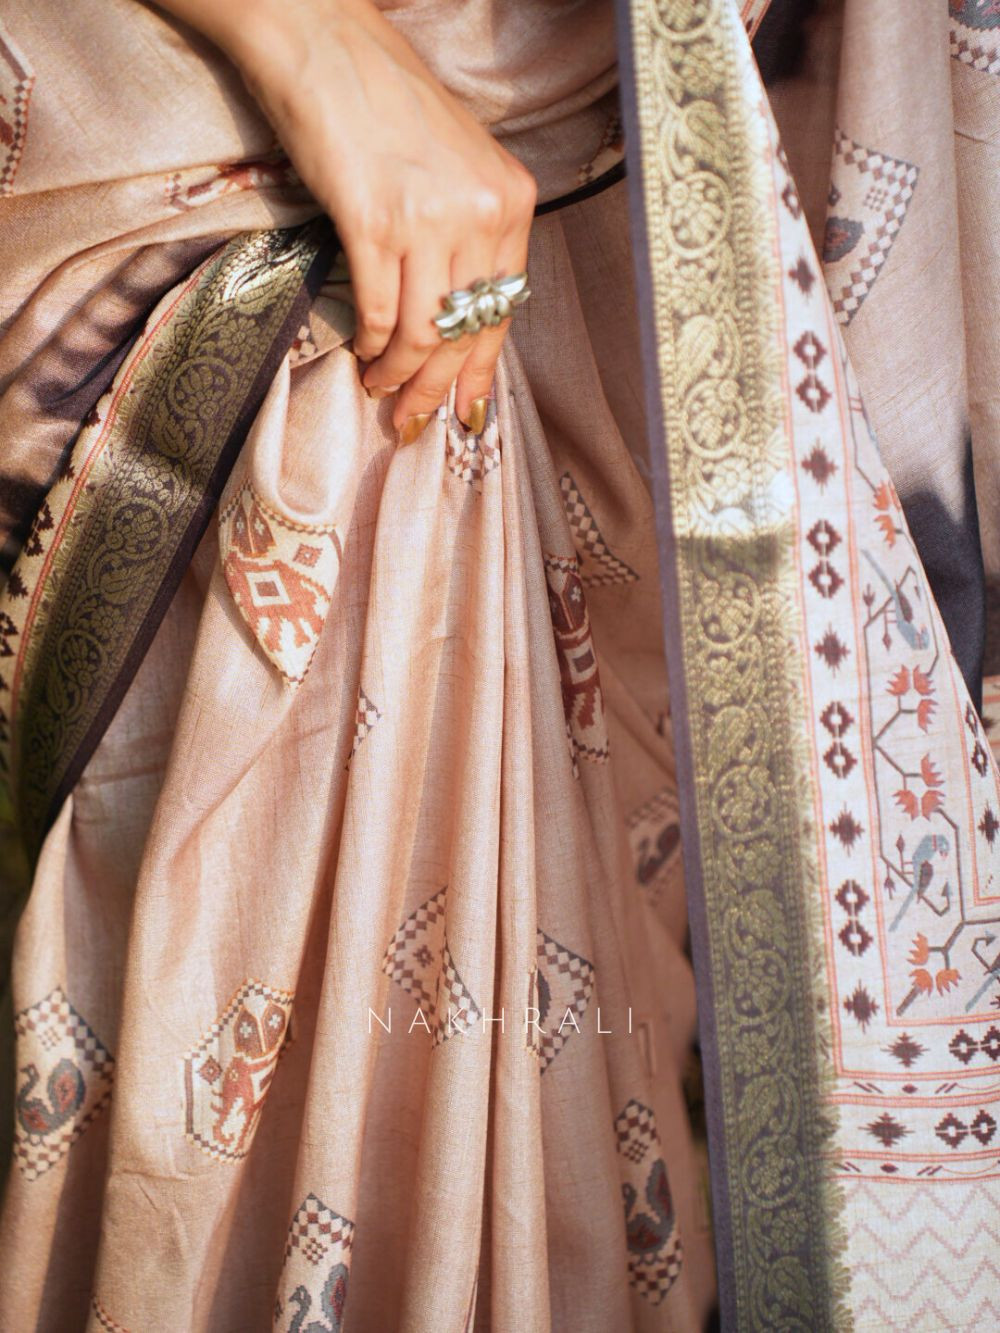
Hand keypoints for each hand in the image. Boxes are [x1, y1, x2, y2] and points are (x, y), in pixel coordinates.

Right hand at [156, 0, 536, 438]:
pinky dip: (369, 344)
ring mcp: (428, 218)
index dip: (479, 370)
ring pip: (421, 332)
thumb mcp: (456, 165)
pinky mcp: (374, 222)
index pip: (502, 310)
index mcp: (510, 200)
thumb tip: (452, 314)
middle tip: (413, 424)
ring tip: (379, 391)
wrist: (325, 42)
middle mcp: (479, 211)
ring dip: (398, 375)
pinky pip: (377, 310)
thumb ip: (468, 232)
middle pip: (464, 330)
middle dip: (437, 389)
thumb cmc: (385, 101)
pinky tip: (361, 356)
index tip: (467, 411)